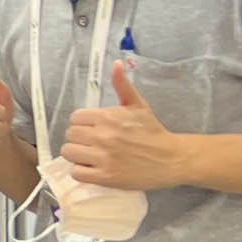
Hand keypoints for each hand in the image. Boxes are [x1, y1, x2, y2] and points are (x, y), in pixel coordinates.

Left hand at [63, 61, 184, 191]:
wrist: (172, 158)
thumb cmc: (153, 131)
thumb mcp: (138, 105)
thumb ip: (122, 85)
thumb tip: (116, 64)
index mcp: (108, 117)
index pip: (75, 118)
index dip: (82, 124)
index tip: (91, 129)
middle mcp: (103, 136)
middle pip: (70, 135)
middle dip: (79, 139)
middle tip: (91, 143)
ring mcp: (104, 157)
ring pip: (69, 152)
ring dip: (77, 155)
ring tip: (90, 156)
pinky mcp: (106, 177)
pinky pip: (77, 173)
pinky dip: (81, 171)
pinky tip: (92, 168)